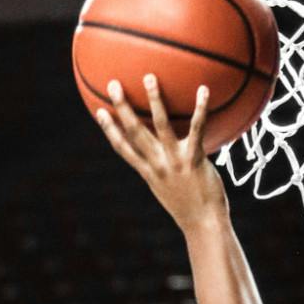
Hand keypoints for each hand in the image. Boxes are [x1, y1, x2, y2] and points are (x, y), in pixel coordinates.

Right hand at [95, 76, 226, 233]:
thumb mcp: (171, 190)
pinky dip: (201, 108)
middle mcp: (157, 164)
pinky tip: (203, 89)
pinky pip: (197, 129)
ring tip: (149, 78)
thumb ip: (167, 171)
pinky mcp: (194, 159)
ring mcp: (174, 161)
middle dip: (122, 107)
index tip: (99, 111)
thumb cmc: (191, 208)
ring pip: (160, 125)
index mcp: (148, 172)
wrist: (204, 225)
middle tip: (114, 84)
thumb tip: (170, 159)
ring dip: (153, 100)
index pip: (123, 148)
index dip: (109, 129)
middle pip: (134, 131)